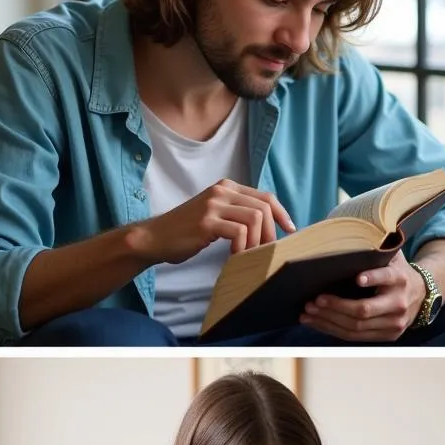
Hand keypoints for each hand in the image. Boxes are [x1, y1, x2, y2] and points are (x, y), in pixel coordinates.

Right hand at [131, 178, 295, 264]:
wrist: (155, 238)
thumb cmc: (188, 232)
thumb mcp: (216, 215)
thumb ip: (238, 214)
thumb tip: (270, 227)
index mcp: (227, 187)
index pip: (266, 196)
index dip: (282, 214)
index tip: (290, 230)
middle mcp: (221, 191)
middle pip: (264, 208)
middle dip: (271, 232)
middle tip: (267, 250)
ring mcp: (213, 205)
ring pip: (255, 218)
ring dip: (257, 241)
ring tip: (249, 254)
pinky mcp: (206, 222)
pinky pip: (239, 232)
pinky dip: (243, 247)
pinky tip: (235, 256)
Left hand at [300, 252, 426, 340]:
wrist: (422, 294)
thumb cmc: (397, 271)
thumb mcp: (392, 257)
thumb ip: (375, 251)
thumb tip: (341, 241)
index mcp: (400, 278)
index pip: (387, 278)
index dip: (373, 278)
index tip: (357, 278)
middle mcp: (399, 303)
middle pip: (364, 310)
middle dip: (336, 306)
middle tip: (314, 300)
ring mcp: (395, 323)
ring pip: (356, 327)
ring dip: (329, 321)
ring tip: (308, 313)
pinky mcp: (388, 336)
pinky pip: (356, 337)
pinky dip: (333, 330)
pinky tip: (317, 323)